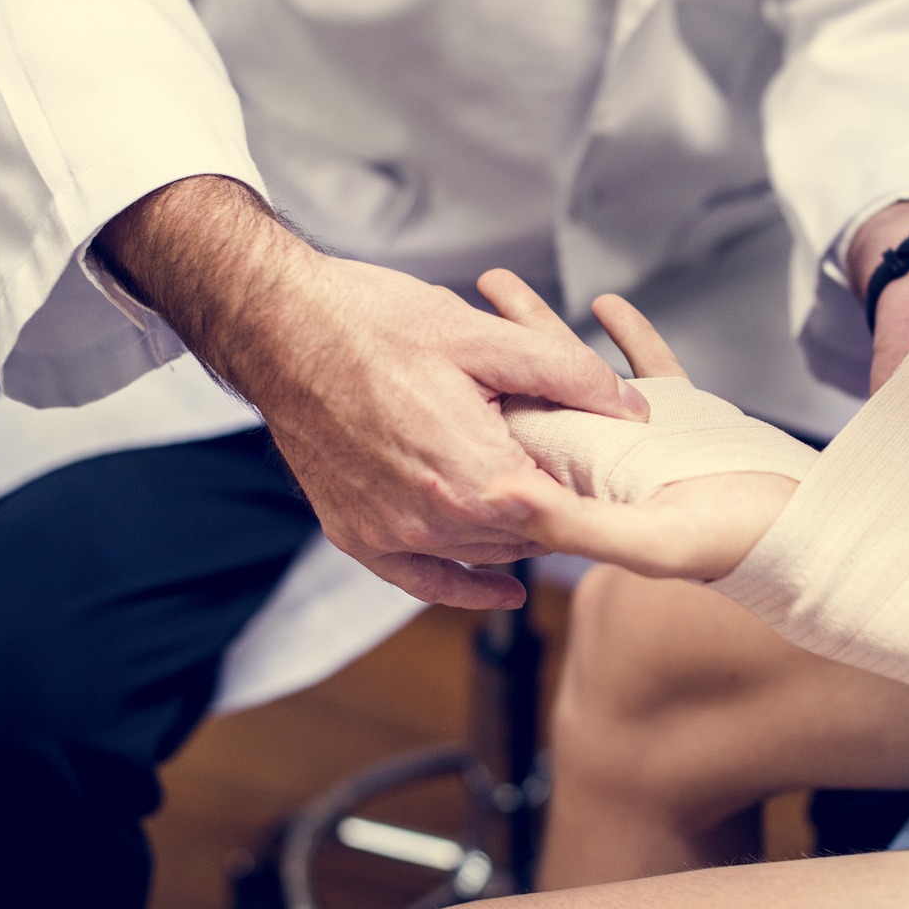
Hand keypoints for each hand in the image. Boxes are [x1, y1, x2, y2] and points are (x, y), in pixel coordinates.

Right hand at [97, 177, 649, 607]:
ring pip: (481, 555)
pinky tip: (499, 586)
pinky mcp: (355, 534)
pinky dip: (461, 584)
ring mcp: (388, 534)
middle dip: (559, 508)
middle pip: (525, 537)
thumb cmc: (373, 322)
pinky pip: (421, 578)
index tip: (619, 475)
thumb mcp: (484, 335)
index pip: (562, 511)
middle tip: (590, 480)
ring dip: (516, 534)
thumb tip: (630, 408)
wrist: (278, 326)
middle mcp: (429, 520)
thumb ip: (568, 375)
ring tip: (550, 499)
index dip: (595, 490)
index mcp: (472, 475)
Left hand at [475, 273, 797, 581]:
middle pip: (532, 390)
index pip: (516, 437)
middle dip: (493, 344)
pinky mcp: (688, 413)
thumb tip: (498, 492)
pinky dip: (628, 332)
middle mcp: (602, 460)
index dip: (476, 400)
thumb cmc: (730, 546)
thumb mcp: (646, 541)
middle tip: (455, 298)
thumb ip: (572, 523)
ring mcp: (643, 434)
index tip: (437, 357)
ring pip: (579, 370)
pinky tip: (606, 304)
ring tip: (502, 287)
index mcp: (582, 489)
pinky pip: (649, 364)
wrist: (806, 532)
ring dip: (542, 329)